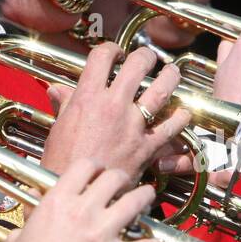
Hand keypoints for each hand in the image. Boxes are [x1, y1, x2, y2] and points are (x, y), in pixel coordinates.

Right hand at [2, 159, 163, 241]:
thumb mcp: (17, 237)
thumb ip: (29, 217)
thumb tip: (31, 201)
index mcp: (57, 202)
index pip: (85, 166)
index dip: (95, 168)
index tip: (98, 175)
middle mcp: (83, 211)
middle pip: (114, 177)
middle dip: (122, 180)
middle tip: (124, 187)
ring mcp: (103, 233)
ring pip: (137, 201)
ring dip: (145, 198)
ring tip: (147, 200)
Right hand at [41, 42, 191, 181]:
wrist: (77, 193)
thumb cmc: (61, 164)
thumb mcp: (58, 129)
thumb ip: (64, 105)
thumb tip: (57, 90)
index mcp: (87, 97)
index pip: (102, 56)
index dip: (111, 49)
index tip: (115, 53)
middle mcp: (113, 105)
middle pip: (137, 65)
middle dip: (145, 55)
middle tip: (148, 57)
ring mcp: (133, 125)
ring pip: (162, 89)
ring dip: (170, 76)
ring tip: (172, 72)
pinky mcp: (147, 146)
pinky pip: (172, 126)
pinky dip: (181, 117)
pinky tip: (183, 112)